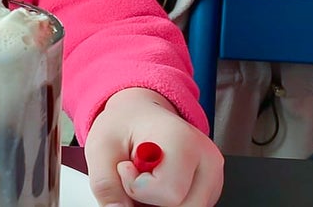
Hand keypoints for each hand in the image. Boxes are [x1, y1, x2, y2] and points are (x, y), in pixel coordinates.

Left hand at [83, 88, 223, 206]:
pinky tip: (157, 187)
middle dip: (150, 201)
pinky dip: (167, 205)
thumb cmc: (123, 125)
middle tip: (136, 174)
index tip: (126, 166)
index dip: (136, 187)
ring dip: (160, 205)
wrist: (138, 115)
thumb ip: (106, 185)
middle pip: (182, 206)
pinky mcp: (211, 189)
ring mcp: (213, 176)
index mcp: (183, 140)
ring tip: (146, 179)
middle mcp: (207, 159)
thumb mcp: (100, 148)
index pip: (168, 192)